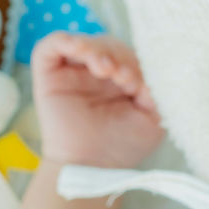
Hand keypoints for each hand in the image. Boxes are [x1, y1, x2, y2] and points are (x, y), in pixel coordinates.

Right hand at [29, 32, 163, 167]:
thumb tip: (155, 69)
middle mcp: (95, 72)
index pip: (129, 53)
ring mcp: (72, 72)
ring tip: (106, 69)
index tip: (139, 83)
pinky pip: (50, 46)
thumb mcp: (153, 117)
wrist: (92, 167)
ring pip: (83, 42)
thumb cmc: (122, 145)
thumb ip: (159, 90)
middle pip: (107, 44)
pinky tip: (80, 50)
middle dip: (118, 56)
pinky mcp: (48, 75)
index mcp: (121, 78)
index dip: (135, 61)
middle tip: (123, 78)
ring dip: (97, 49)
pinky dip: (65, 41)